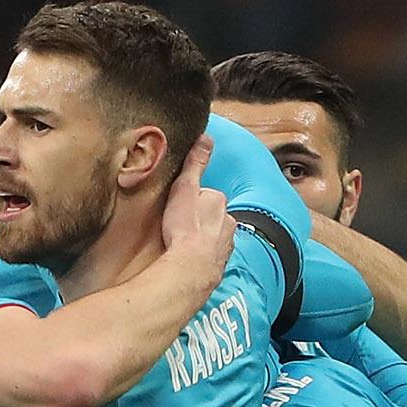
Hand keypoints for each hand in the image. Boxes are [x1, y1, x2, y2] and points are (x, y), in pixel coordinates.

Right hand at [161, 134, 234, 277]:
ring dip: (202, 239)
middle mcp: (228, 223)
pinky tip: (190, 261)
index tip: (179, 208)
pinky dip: (203, 257)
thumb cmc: (185, 229)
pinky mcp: (219, 266)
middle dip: (200, 220)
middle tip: (179, 226)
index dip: (191, 200)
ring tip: (183, 245)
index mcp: (219, 202)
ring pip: (214, 237)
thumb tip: (206, 137)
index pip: (206, 196)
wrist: (191, 269)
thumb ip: (196, 164)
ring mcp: (225, 245)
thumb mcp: (186, 189)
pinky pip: (211, 257)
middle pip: (212, 216)